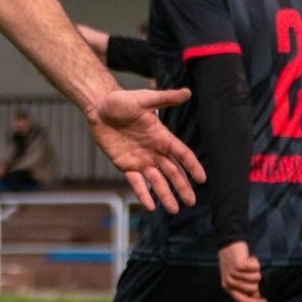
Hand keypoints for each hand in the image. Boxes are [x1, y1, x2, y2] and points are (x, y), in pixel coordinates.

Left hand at [86, 86, 204, 211]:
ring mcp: (141, 160)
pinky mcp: (126, 165)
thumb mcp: (143, 99)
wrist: (98, 107)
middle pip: (173, 172)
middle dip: (182, 187)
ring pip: (157, 181)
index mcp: (162, 136)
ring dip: (165, 195)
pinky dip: (143, 194)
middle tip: (191, 202)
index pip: (182, 154)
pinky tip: (150, 206)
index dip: (192, 166)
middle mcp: (154, 151)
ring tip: (174, 210)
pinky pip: (136, 183)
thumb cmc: (121, 101)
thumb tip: (188, 92)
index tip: (202, 179)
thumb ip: (164, 98)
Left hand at [218, 240, 265, 301]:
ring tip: (247, 263)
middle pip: (254, 289)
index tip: (265, 301)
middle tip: (248, 270)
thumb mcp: (237, 276)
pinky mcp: (239, 265)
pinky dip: (255, 261)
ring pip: (256, 278)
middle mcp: (229, 282)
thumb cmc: (234, 260)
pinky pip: (256, 268)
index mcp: (227, 287)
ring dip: (255, 269)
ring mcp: (233, 273)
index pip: (243, 301)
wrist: (228, 242)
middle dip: (255, 279)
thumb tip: (256, 296)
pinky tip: (248, 257)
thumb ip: (245, 287)